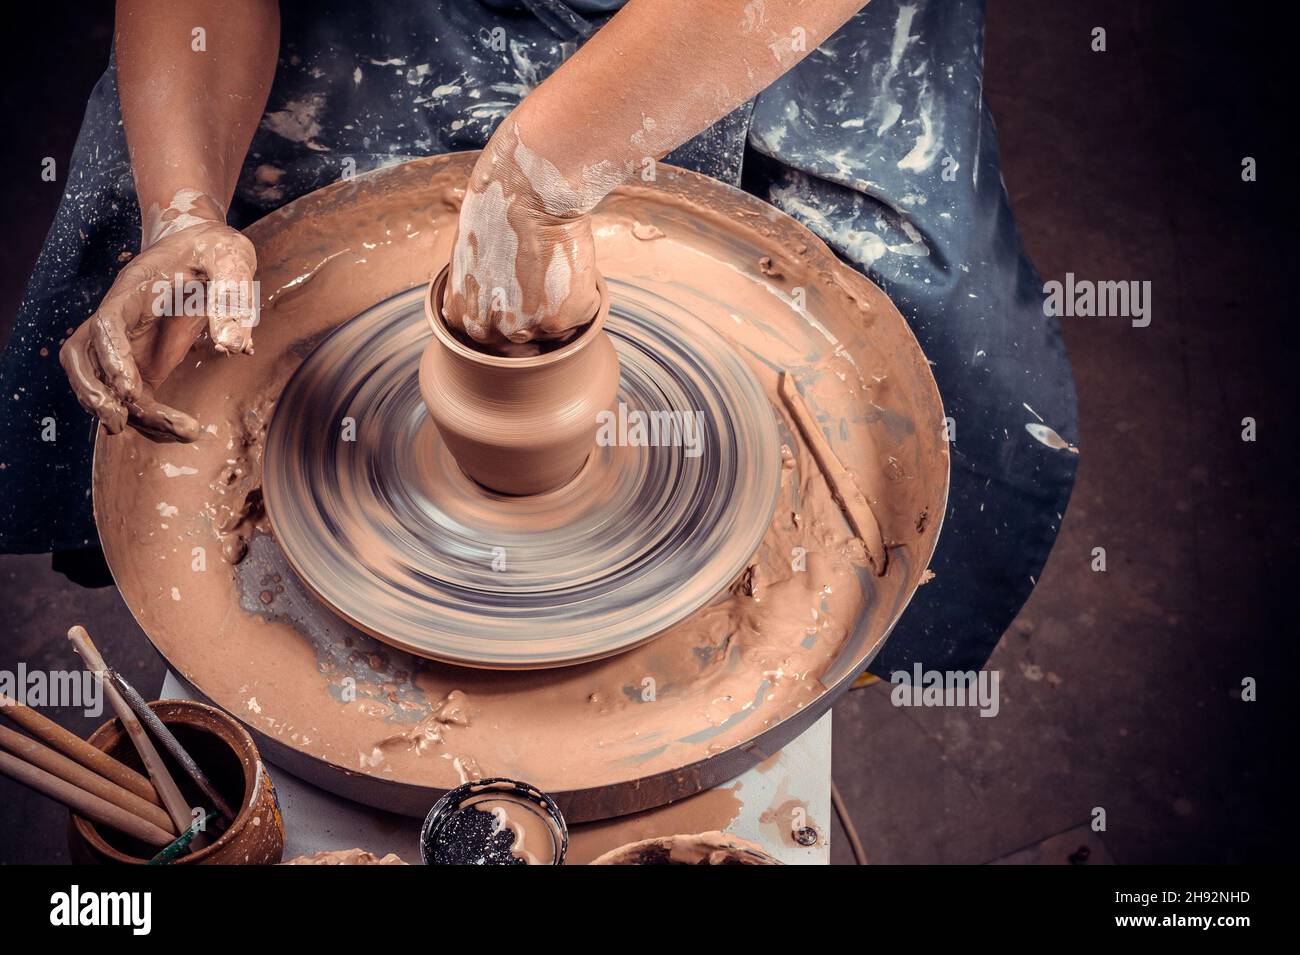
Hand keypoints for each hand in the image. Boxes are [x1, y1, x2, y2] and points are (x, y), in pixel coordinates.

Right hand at [60, 218, 256, 441]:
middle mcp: (119, 319)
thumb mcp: (230, 259)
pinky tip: (185, 432)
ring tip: (176, 433)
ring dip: (127, 414)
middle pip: (81, 357)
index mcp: (133, 290)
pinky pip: (135, 399)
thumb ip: (232, 297)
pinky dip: (152, 420)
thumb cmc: (214, 249)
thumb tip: (232, 347)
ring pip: (102, 384)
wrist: (202, 246)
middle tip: (120, 422)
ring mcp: (126, 344)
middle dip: (92, 392)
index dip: (111, 357)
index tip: (128, 389)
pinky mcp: (142, 363)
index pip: (106, 324)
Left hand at [441, 123, 600, 345]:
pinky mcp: (564, 318)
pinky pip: (581, 314)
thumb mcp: (470, 256)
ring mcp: (529, 327)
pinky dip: (583, 292)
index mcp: (463, 317)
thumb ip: (480, 290)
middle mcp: (493, 330)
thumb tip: (499, 303)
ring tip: (555, 264)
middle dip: (533, 311)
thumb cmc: (497, 209)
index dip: (506, 314)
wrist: (530, 190)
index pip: (487, 336)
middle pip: (520, 337)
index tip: (520, 295)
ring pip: (553, 329)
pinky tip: (571, 262)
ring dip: (559, 303)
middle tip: (543, 277)